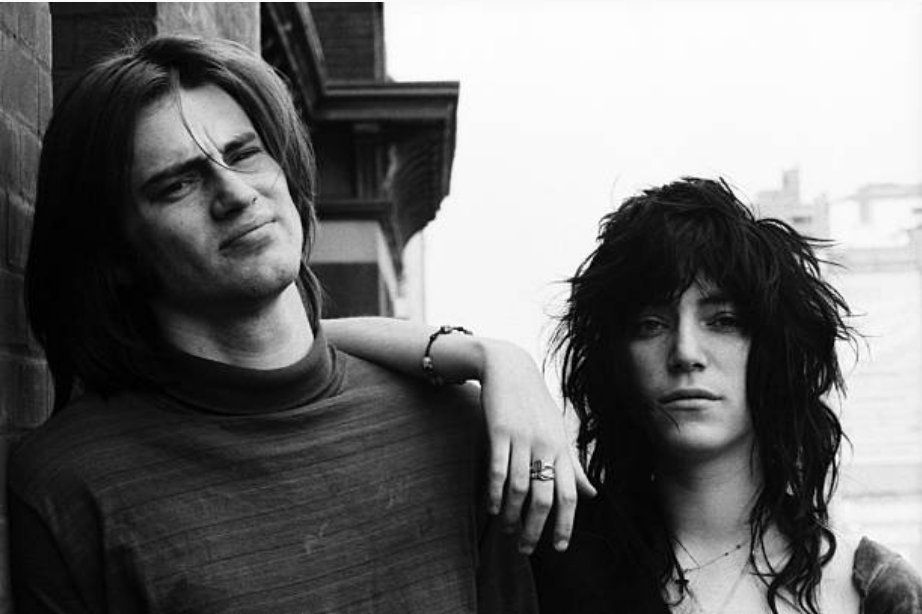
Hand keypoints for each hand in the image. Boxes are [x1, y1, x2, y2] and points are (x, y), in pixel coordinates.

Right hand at [478, 339, 596, 553]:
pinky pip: (498, 470)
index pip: (569, 495)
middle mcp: (546, 445)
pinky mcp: (500, 431)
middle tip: (525, 549)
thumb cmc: (535, 404)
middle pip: (544, 498)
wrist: (509, 367)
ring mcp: (523, 438)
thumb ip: (573, 466)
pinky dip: (495, 493)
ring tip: (507, 530)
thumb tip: (592, 494)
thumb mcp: (558, 432)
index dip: (566, 525)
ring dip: (513, 516)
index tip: (559, 547)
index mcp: (562, 449)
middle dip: (535, 529)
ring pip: (520, 489)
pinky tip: (492, 508)